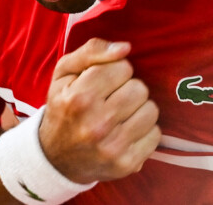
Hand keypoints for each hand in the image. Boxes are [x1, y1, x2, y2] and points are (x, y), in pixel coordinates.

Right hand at [39, 38, 160, 183]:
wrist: (56, 157)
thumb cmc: (63, 105)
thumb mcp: (64, 72)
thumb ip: (92, 51)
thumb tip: (125, 47)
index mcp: (79, 97)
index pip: (122, 67)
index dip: (115, 70)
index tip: (103, 80)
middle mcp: (96, 124)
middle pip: (139, 88)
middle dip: (128, 87)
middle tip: (112, 96)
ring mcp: (113, 147)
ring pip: (151, 110)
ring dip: (138, 107)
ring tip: (120, 112)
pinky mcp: (127, 164)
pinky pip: (155, 134)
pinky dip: (143, 129)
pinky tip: (125, 129)